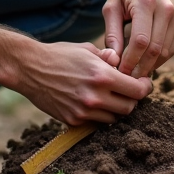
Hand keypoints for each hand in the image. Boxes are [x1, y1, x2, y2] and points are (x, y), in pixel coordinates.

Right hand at [13, 41, 151, 125]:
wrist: (29, 68)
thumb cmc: (60, 54)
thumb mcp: (87, 49)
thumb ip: (108, 58)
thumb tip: (122, 62)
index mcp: (102, 76)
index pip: (137, 90)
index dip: (144, 87)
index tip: (143, 83)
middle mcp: (95, 97)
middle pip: (129, 108)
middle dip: (132, 99)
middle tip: (128, 91)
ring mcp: (83, 111)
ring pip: (113, 118)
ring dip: (115, 109)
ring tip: (108, 96)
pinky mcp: (73, 120)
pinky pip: (95, 123)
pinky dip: (98, 115)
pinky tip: (92, 102)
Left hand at [103, 0, 173, 77]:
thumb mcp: (111, 7)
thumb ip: (112, 34)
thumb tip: (113, 60)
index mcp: (144, 2)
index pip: (140, 41)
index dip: (130, 61)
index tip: (118, 71)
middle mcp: (165, 8)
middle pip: (155, 49)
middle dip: (140, 68)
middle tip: (126, 78)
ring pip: (166, 51)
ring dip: (150, 67)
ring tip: (134, 73)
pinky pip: (172, 48)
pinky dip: (159, 59)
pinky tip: (146, 63)